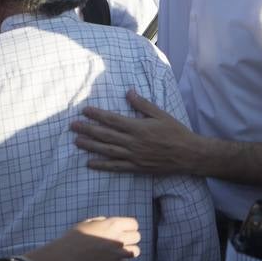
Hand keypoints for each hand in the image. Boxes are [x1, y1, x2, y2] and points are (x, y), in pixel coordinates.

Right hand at [47, 216, 140, 260]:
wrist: (66, 255)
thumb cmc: (74, 237)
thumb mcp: (89, 222)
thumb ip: (103, 221)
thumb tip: (110, 223)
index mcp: (113, 224)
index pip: (134, 224)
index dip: (130, 228)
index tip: (123, 232)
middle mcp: (118, 237)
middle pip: (137, 237)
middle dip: (130, 239)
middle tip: (119, 243)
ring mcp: (117, 253)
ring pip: (136, 251)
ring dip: (128, 252)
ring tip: (118, 254)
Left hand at [73, 91, 199, 174]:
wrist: (188, 154)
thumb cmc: (175, 132)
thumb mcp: (161, 114)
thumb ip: (143, 105)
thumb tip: (128, 92)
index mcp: (139, 127)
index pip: (113, 120)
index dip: (97, 115)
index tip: (85, 110)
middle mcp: (133, 142)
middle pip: (106, 135)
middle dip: (88, 130)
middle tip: (73, 126)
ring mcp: (134, 156)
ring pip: (107, 151)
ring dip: (90, 146)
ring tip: (76, 142)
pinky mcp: (136, 168)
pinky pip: (116, 167)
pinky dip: (102, 165)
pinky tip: (90, 163)